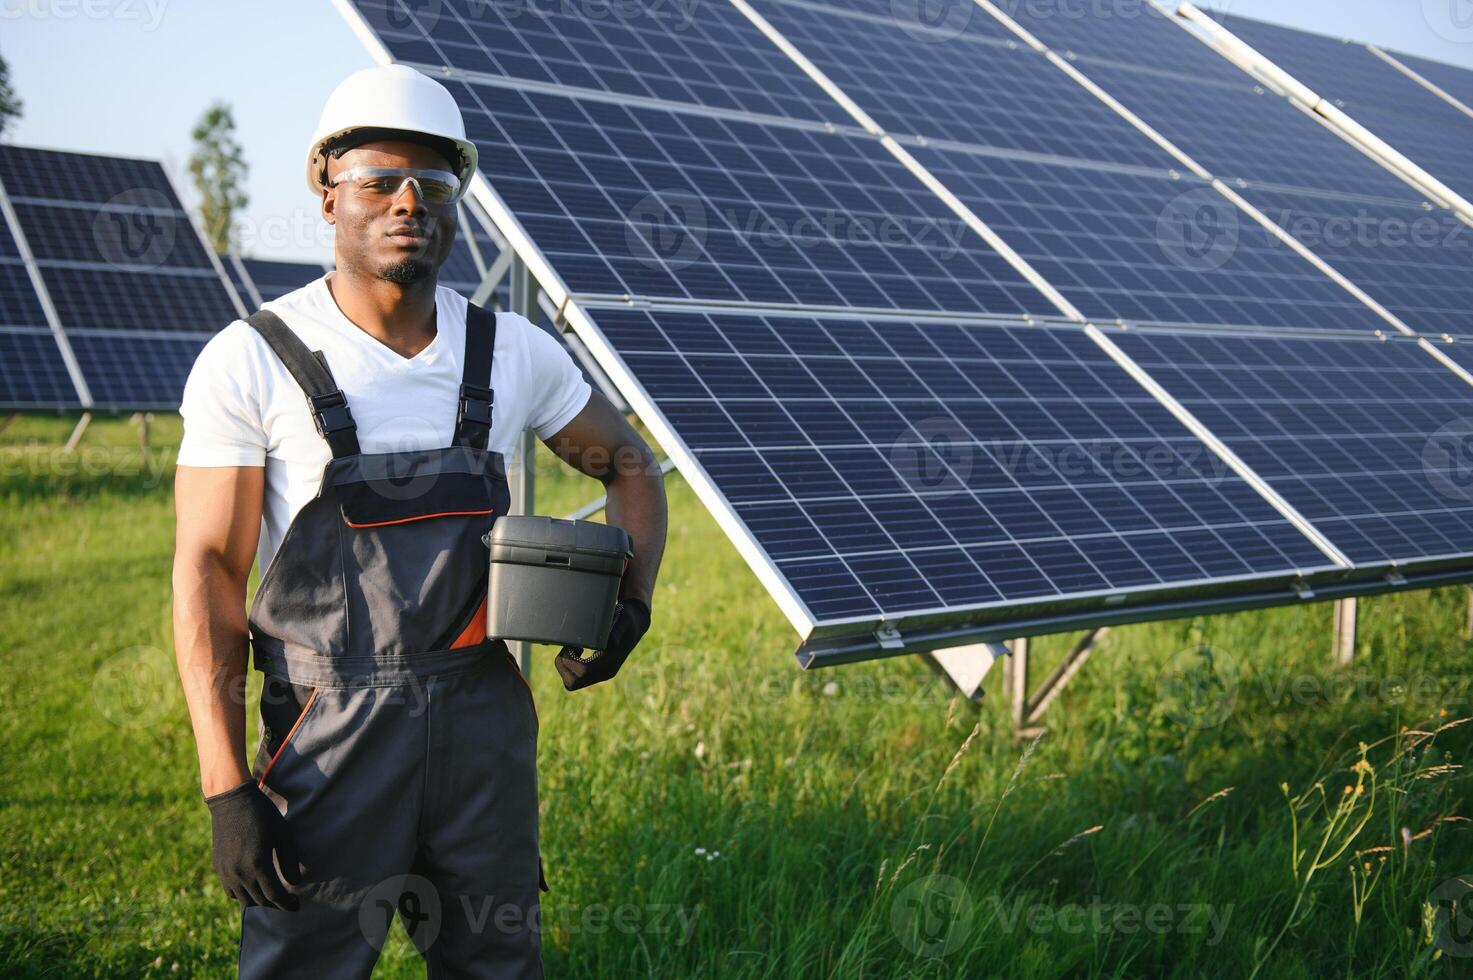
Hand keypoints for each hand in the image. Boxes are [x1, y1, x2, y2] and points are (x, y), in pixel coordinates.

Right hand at [204, 777, 303, 909]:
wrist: (231, 801)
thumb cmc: (262, 814)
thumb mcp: (282, 834)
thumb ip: (289, 860)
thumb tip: (295, 883)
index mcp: (257, 865)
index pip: (274, 895)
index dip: (287, 903)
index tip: (297, 905)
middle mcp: (239, 873)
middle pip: (260, 900)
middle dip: (276, 904)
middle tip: (288, 902)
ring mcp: (226, 872)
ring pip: (244, 900)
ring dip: (259, 901)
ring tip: (272, 896)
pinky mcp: (218, 867)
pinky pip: (231, 891)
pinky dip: (243, 895)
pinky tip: (254, 888)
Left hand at [555, 597, 650, 691]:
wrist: (636, 624)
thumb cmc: (627, 619)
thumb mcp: (625, 620)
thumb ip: (618, 630)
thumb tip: (612, 642)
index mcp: (611, 663)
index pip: (583, 672)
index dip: (570, 659)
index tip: (574, 643)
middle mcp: (605, 673)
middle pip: (572, 683)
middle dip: (564, 665)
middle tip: (570, 647)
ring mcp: (600, 674)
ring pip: (571, 683)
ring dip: (565, 666)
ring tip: (574, 647)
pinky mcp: (596, 672)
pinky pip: (575, 678)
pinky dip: (569, 666)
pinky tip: (578, 649)